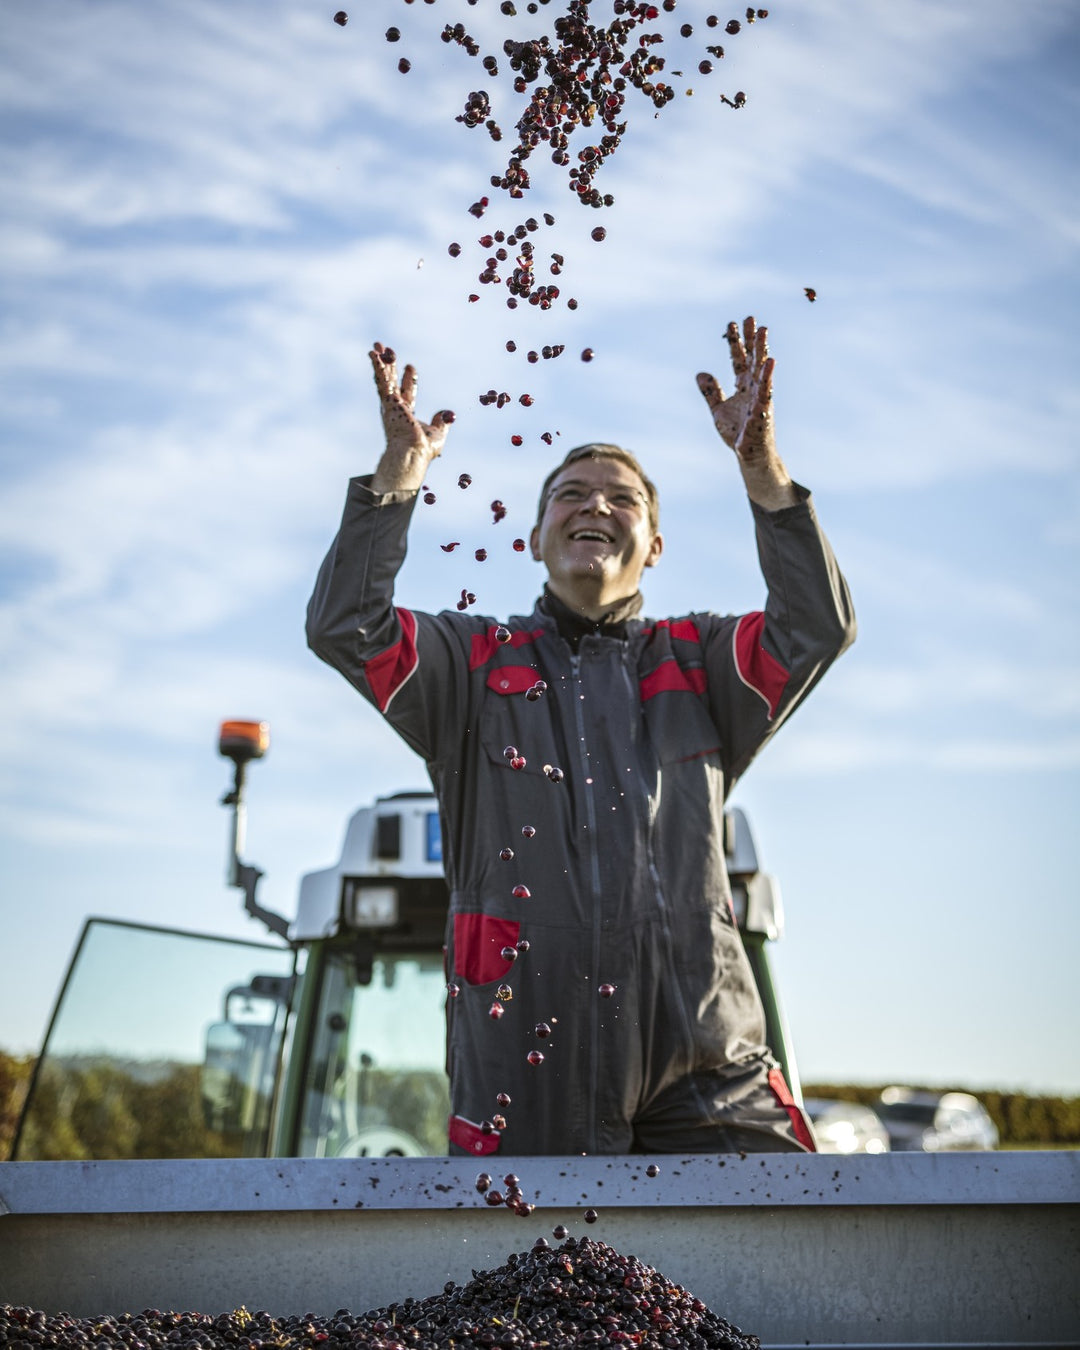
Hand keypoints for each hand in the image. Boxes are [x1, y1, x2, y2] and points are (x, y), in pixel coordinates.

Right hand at [369, 341, 453, 492]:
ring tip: (376, 346)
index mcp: (406, 414)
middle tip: (386, 352)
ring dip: (380, 362)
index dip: (409, 379)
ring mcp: (390, 404)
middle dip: (389, 367)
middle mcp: (395, 408)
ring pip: (384, 378)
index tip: (410, 366)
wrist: (413, 452)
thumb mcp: (438, 433)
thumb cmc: (424, 448)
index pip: (408, 392)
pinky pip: (382, 381)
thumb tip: (447, 414)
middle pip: (392, 382)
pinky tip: (373, 354)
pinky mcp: (387, 401)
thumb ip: (441, 422)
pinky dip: (377, 367)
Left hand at [696, 317, 795, 508]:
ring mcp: (760, 396)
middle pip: (752, 358)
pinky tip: (770, 360)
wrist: (749, 455)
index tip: (732, 323)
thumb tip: (700, 373)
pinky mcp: (763, 408)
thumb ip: (711, 391)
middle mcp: (753, 387)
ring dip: (762, 349)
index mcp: (742, 386)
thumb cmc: (737, 434)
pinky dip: (768, 375)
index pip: (739, 359)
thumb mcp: (718, 410)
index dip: (735, 342)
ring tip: (763, 329)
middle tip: (750, 317)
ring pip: (761, 368)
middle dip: (751, 339)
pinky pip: (766, 388)